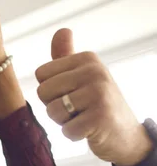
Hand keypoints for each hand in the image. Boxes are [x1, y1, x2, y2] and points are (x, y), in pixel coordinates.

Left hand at [36, 28, 151, 165]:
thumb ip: (65, 56)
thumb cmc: (95, 103)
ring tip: (83, 117)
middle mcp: (95, 71)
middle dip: (54, 106)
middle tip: (77, 108)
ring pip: (52, 111)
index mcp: (87, 58)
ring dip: (63, 121)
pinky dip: (73, 135)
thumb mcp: (80, 76)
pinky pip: (66, 130)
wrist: (125, 134)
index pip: (41, 74)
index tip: (71, 93)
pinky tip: (89, 130)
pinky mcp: (101, 117)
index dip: (50, 90)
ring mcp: (99, 93)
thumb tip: (62, 30)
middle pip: (43, 91)